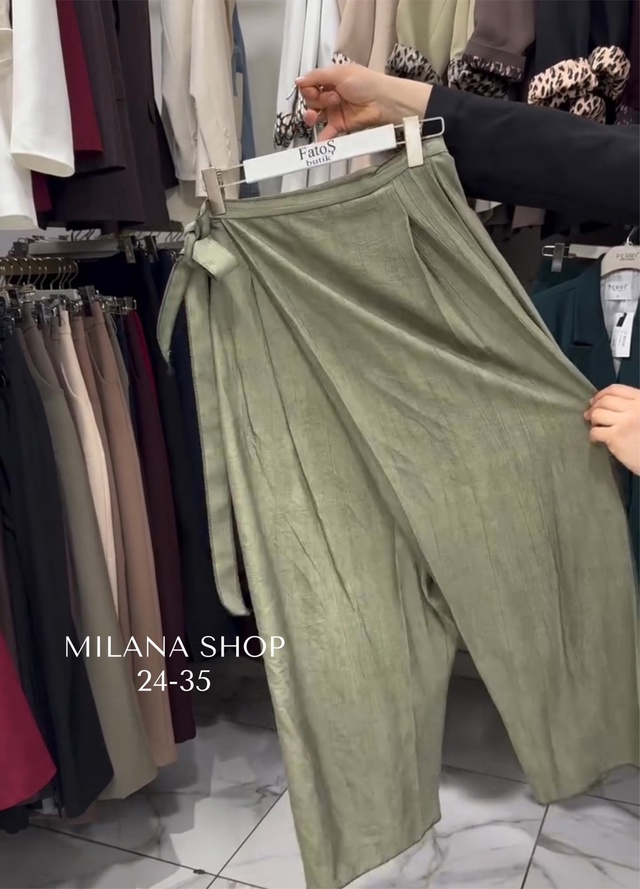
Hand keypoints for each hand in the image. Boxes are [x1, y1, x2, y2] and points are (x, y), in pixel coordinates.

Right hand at [296, 64, 431, 140]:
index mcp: (330, 79)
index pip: (310, 85)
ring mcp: (335, 111)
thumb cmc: (364, 82)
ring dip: (312, 116)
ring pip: (316, 115)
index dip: (307, 89)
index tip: (312, 89)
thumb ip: (317, 77)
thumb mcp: (339, 73)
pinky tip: (318, 141)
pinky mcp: (341, 125)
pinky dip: (322, 138)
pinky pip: (327, 133)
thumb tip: (297, 81)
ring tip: (315, 117)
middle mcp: (330, 94)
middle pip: (311, 100)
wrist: (383, 101)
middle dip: (316, 100)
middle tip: (332, 99)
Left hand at [584, 384, 639, 474]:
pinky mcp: (616, 436)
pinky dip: (593, 435)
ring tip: (595, 426)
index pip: (615, 389)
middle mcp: (634, 408)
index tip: (595, 401)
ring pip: (597, 414)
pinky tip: (597, 439)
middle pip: (604, 401)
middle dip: (593, 407)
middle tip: (589, 415)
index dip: (601, 394)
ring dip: (592, 420)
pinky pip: (595, 431)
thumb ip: (631, 406)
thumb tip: (603, 402)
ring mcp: (625, 422)